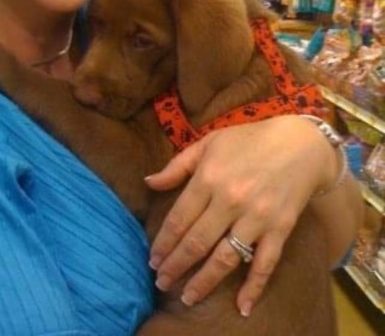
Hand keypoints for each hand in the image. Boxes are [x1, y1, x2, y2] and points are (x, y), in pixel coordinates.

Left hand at [144, 115, 331, 316]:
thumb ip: (177, 166)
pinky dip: (254, 287)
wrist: (300, 144)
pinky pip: (265, 263)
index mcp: (208, 177)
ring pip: (225, 258)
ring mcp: (256, 217)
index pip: (179, 218)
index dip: (163, 242)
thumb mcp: (208, 143)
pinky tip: (242, 307)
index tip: (152, 259)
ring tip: (187, 297)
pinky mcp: (280, 229)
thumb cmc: (248, 141)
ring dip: (204, 281)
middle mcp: (230, 200)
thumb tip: (148, 183)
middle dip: (176, 266)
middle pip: (196, 242)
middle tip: (161, 282)